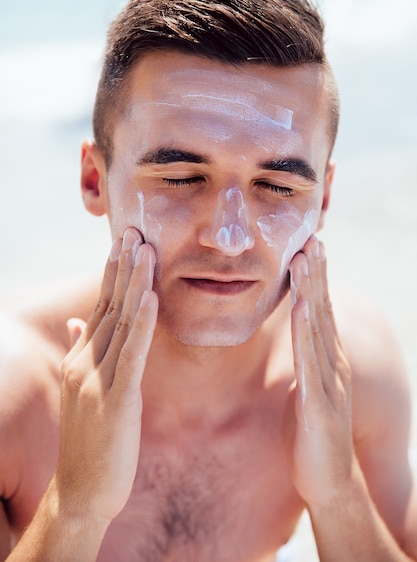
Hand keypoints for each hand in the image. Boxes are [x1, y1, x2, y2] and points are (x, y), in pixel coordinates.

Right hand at [55, 227, 157, 524]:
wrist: (81, 489)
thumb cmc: (89, 439)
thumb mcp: (83, 388)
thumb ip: (79, 350)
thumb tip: (77, 319)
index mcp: (84, 357)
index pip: (102, 306)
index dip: (114, 273)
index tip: (124, 242)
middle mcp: (87, 361)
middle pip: (110, 305)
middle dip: (122, 267)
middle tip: (134, 230)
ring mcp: (99, 378)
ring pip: (121, 321)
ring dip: (134, 283)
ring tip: (144, 249)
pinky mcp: (117, 398)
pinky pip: (132, 353)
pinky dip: (142, 323)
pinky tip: (150, 297)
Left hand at [287, 235, 353, 508]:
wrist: (328, 481)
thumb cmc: (310, 434)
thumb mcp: (304, 390)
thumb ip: (303, 365)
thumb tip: (293, 345)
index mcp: (324, 360)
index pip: (319, 312)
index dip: (314, 279)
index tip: (307, 246)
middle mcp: (331, 364)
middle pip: (322, 311)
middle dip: (316, 274)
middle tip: (311, 237)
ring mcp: (329, 382)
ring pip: (318, 328)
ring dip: (311, 291)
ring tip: (304, 259)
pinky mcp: (319, 404)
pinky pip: (311, 361)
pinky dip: (306, 331)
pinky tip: (302, 306)